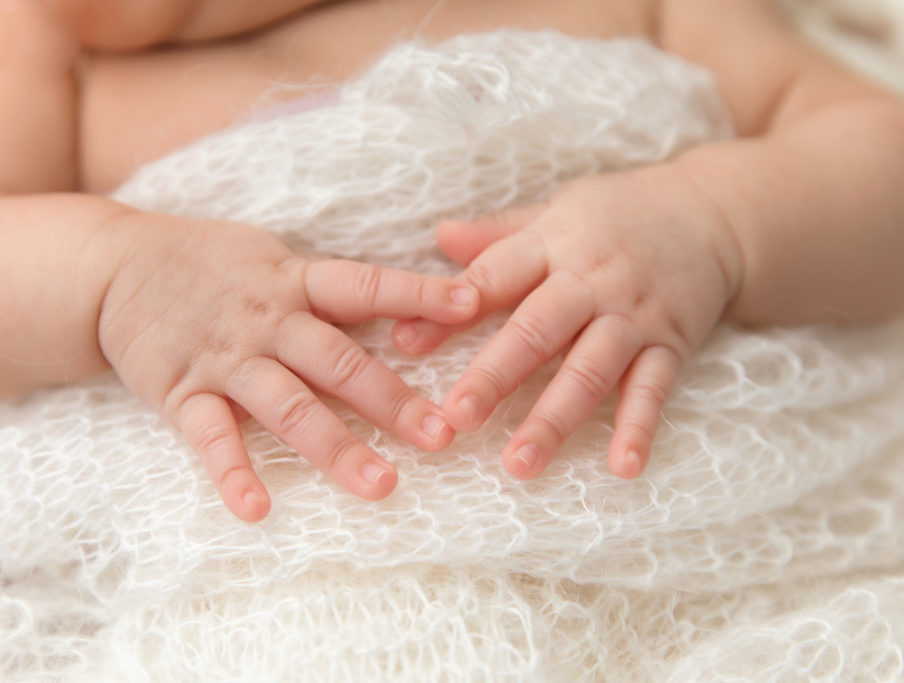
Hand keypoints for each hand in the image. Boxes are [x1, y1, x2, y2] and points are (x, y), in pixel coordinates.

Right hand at [100, 214, 478, 521]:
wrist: (116, 267)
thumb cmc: (209, 262)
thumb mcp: (271, 257)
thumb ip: (327, 288)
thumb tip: (399, 306)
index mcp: (294, 282)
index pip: (365, 285)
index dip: (417, 293)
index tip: (474, 305)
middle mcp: (268, 321)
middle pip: (339, 362)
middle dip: (394, 400)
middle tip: (444, 435)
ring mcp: (226, 359)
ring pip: (288, 406)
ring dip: (336, 447)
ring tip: (382, 486)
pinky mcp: (182, 392)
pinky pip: (210, 437)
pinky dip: (233, 473)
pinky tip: (257, 509)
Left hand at [392, 168, 742, 478]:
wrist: (715, 213)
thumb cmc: (619, 214)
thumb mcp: (556, 210)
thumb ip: (498, 235)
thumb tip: (437, 237)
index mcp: (553, 244)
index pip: (493, 277)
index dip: (448, 310)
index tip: (402, 343)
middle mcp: (592, 281)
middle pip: (536, 331)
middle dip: (494, 376)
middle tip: (455, 419)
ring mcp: (633, 316)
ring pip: (588, 371)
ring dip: (554, 419)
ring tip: (518, 465)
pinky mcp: (671, 344)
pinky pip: (653, 390)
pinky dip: (639, 428)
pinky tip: (622, 468)